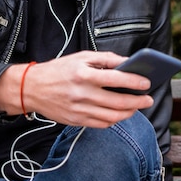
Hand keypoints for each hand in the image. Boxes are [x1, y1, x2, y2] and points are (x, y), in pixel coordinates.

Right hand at [0, 51, 153, 127]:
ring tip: (136, 107)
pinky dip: (114, 120)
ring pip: (113, 116)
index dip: (135, 81)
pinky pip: (101, 124)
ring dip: (129, 112)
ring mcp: (79, 109)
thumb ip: (104, 59)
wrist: (32, 88)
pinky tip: (119, 114)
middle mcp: (82, 93)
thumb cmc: (58, 70)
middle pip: (118, 101)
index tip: (147, 83)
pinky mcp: (76, 121)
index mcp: (83, 74)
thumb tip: (126, 62)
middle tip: (148, 99)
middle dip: (138, 101)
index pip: (116, 78)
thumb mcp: (80, 57)